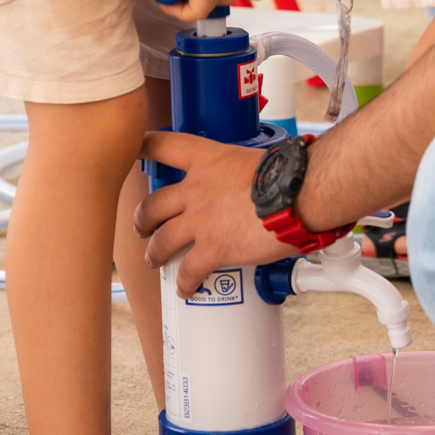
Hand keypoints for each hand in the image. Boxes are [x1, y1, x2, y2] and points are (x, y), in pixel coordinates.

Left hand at [135, 132, 295, 294]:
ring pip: (162, 241)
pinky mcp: (212, 250)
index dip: (143, 147)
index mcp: (207, 160)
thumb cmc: (289, 173)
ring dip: (154, 253)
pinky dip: (185, 283)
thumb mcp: (254, 159)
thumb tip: (250, 184)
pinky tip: (186, 289)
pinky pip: (188, 271)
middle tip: (142, 226)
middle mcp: (196, 189)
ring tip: (154, 259)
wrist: (300, 194)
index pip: (164, 146)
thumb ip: (240, 172)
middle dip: (142, 219)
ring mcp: (201, 221)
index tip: (134, 150)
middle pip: (153, 205)